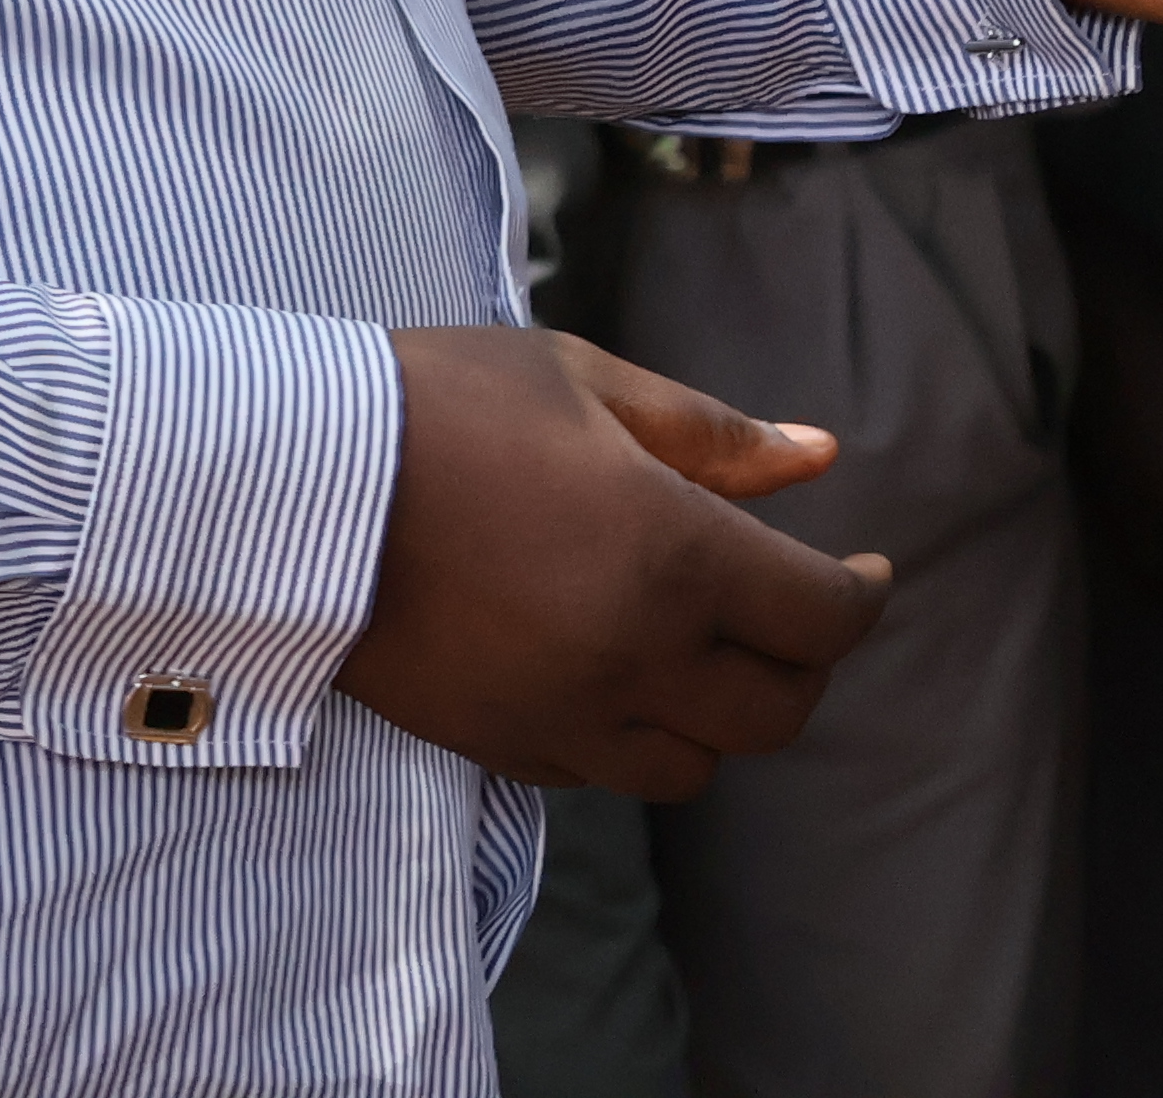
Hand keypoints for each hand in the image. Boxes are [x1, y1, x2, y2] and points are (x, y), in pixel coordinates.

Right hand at [337, 325, 887, 795]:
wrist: (293, 488)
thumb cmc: (447, 407)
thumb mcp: (592, 385)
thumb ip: (716, 436)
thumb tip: (819, 456)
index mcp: (675, 558)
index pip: (820, 620)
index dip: (863, 596)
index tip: (868, 568)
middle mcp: (634, 658)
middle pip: (776, 713)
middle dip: (804, 662)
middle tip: (793, 607)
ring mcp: (565, 718)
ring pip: (696, 767)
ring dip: (721, 714)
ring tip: (707, 647)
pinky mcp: (500, 747)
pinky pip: (604, 776)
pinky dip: (636, 737)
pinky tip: (619, 672)